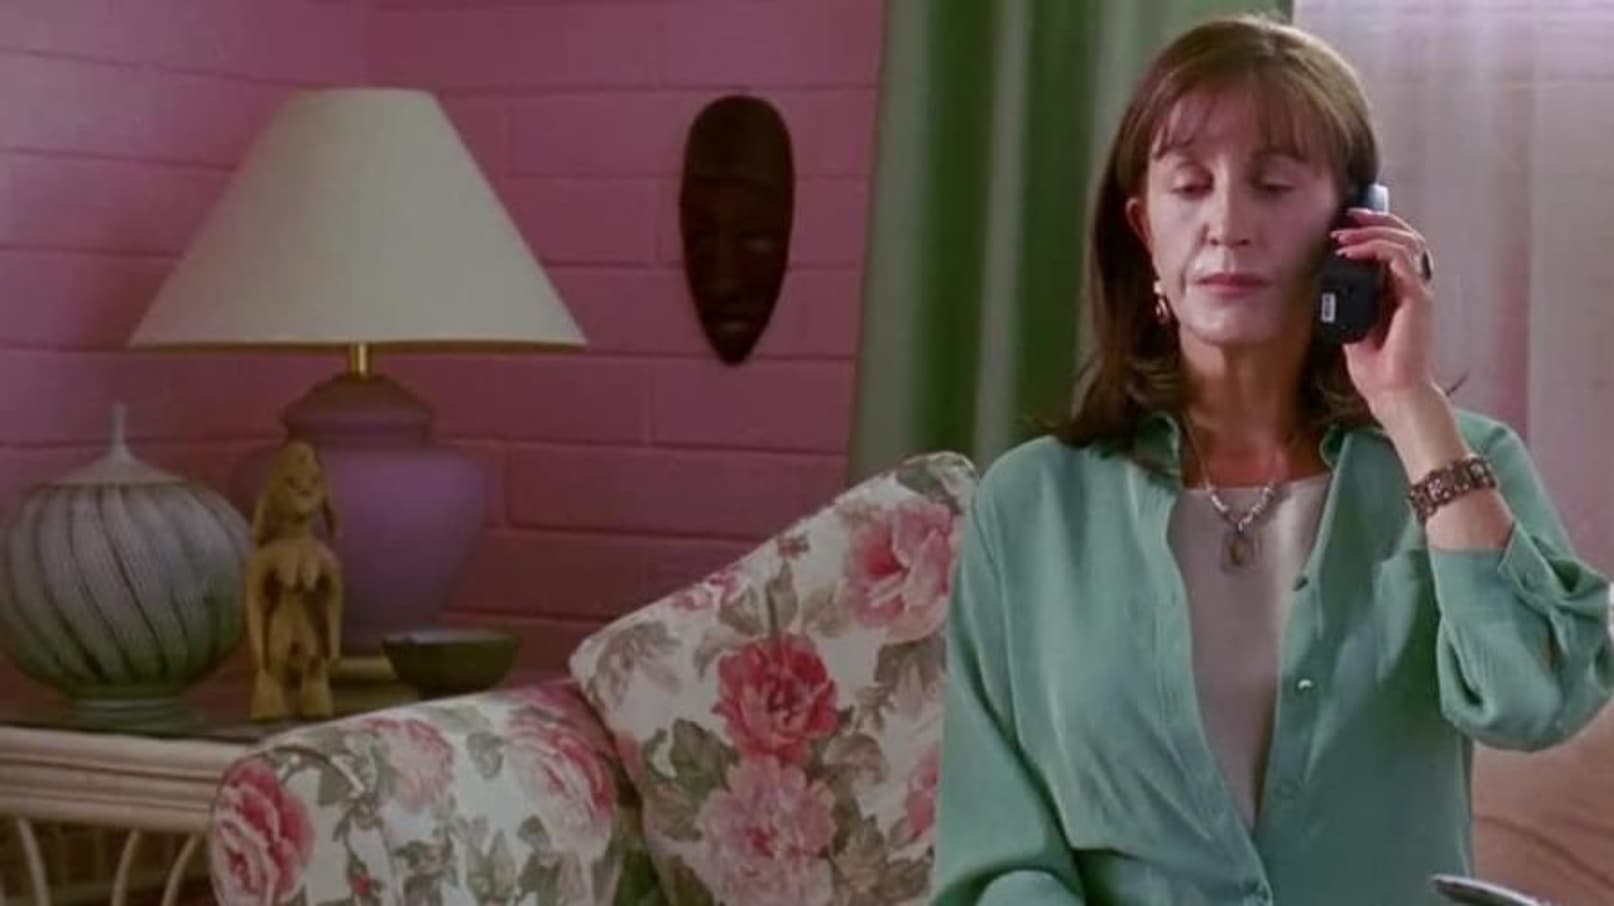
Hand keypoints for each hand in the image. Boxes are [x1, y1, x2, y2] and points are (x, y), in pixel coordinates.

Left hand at [1332, 207, 1437, 415]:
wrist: (1391, 392)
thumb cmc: (1376, 367)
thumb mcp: (1354, 326)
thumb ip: (1351, 303)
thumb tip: (1330, 282)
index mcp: (1400, 292)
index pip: (1396, 247)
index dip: (1375, 230)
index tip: (1346, 225)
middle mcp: (1413, 288)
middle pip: (1406, 237)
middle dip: (1377, 220)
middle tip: (1349, 215)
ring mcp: (1418, 292)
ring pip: (1408, 242)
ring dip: (1374, 232)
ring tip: (1346, 235)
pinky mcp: (1418, 300)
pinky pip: (1402, 261)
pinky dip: (1377, 250)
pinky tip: (1355, 253)